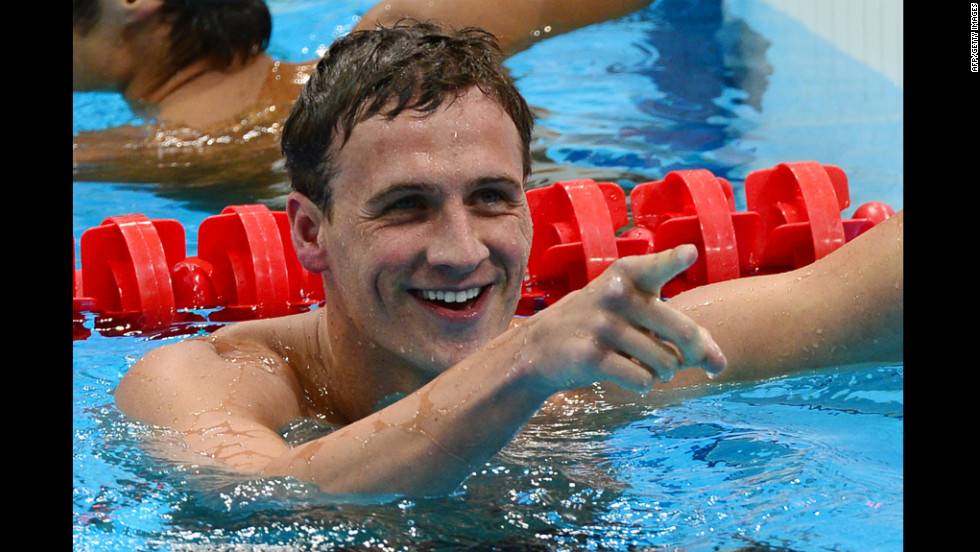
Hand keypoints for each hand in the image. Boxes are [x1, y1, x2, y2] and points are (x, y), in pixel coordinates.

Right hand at [520, 245, 726, 392]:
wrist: (543, 345)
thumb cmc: (605, 324)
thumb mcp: (638, 314)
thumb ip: (683, 332)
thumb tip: (720, 365)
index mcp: (629, 274)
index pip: (656, 267)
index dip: (674, 260)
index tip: (689, 253)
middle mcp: (616, 296)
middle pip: (683, 332)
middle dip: (692, 354)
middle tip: (683, 359)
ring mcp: (602, 326)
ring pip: (665, 363)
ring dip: (663, 372)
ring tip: (649, 366)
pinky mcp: (591, 356)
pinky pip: (641, 380)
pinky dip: (642, 383)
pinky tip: (627, 374)